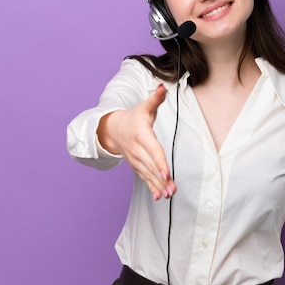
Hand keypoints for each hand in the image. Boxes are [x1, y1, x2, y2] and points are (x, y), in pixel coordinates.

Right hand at [98, 84, 175, 199]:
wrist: (112, 129)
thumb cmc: (132, 118)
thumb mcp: (144, 107)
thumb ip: (155, 99)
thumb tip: (163, 87)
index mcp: (141, 135)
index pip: (152, 150)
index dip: (159, 162)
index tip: (165, 173)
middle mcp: (138, 149)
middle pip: (151, 165)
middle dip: (161, 178)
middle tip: (172, 189)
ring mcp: (136, 159)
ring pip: (148, 174)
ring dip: (158, 186)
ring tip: (169, 195)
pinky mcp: (136, 166)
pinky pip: (144, 178)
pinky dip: (152, 188)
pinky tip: (160, 197)